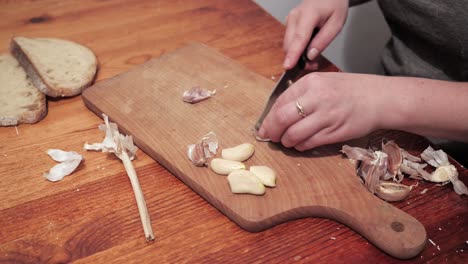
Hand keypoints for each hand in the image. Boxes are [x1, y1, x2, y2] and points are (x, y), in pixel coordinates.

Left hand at [257, 72, 385, 150]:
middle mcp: (318, 97)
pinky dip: (301, 146)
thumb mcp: (323, 82)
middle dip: (272, 131)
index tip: (264, 127)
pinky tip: (301, 144)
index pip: (280, 102)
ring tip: (287, 142)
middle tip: (270, 138)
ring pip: (295, 134)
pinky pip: (310, 142)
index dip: (269, 118)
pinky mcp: (336, 131)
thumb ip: (301, 94)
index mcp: (311, 82)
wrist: (380, 98)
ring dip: (286, 141)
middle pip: (283, 119)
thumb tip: (278, 114)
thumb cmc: (350, 90)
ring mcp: (327, 115)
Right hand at [284, 0, 348, 68]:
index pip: (299, 38)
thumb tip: (310, 55)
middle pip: (290, 44)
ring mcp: (290, 19)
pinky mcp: (289, 23)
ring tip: (313, 56)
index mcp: (308, 14)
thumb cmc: (334, 5)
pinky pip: (290, 40)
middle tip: (314, 65)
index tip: (288, 66)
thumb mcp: (336, 24)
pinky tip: (307, 48)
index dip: (293, 54)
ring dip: (297, 54)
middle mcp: (295, 16)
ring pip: (288, 44)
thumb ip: (323, 41)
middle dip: (298, 59)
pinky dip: (296, 48)